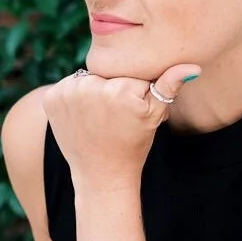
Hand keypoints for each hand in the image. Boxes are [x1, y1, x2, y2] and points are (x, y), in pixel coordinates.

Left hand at [41, 63, 202, 190]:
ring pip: (85, 77)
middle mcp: (91, 86)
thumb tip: (191, 66)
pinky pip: (66, 86)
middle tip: (113, 115)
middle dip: (110, 87)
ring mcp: (67, 92)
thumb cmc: (132, 144)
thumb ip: (169, 86)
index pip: (129, 71)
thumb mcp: (155, 116)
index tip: (130, 109)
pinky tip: (81, 117)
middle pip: (105, 72)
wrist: (101, 174)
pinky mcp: (50, 98)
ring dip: (90, 90)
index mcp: (121, 88)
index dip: (133, 88)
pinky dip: (71, 97)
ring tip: (98, 116)